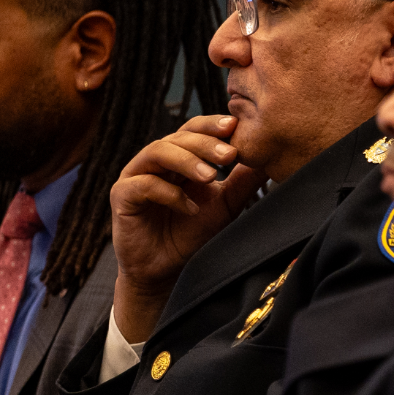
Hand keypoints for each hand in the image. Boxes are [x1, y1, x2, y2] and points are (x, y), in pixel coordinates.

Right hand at [108, 115, 266, 341]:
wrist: (167, 269)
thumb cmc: (194, 232)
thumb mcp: (227, 203)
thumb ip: (244, 180)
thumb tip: (271, 156)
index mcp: (180, 156)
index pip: (195, 129)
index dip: (212, 125)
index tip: (236, 125)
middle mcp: (156, 160)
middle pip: (178, 137)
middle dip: (205, 143)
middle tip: (230, 154)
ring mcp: (136, 176)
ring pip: (158, 153)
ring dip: (187, 161)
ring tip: (211, 177)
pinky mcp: (122, 196)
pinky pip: (143, 185)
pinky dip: (169, 193)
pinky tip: (190, 208)